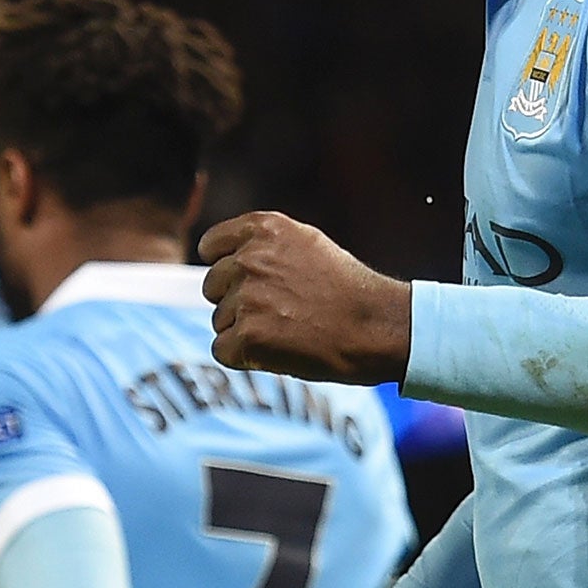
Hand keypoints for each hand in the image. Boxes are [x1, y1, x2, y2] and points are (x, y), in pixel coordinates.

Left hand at [200, 211, 411, 383]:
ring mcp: (247, 297)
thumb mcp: (306, 245)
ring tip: (289, 330)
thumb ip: (264, 247)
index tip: (246, 283)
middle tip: (281, 312)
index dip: (226, 268)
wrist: (377, 327)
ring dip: (245, 331)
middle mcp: (250, 258)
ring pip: (220, 321)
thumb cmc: (348, 290)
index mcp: (264, 229)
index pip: (211, 246)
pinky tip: (278, 351)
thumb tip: (224, 259)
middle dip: (237, 302)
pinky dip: (245, 358)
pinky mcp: (248, 336)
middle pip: (213, 287)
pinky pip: (223, 350)